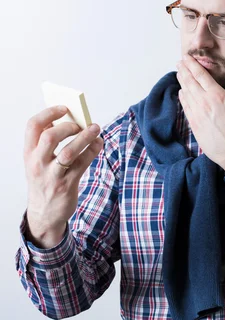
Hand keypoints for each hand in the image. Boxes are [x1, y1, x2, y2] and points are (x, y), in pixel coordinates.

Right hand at [23, 106, 102, 247]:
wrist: (44, 214)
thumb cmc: (45, 180)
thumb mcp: (38, 162)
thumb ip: (47, 143)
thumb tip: (70, 119)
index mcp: (29, 153)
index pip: (33, 126)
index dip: (49, 113)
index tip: (64, 107)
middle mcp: (38, 163)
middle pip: (50, 136)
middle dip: (68, 126)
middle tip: (80, 123)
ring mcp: (52, 175)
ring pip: (69, 151)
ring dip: (85, 137)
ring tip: (96, 128)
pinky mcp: (67, 184)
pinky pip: (83, 163)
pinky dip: (93, 150)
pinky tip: (98, 143)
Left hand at [176, 55, 224, 173]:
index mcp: (217, 95)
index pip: (200, 75)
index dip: (192, 64)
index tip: (187, 57)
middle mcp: (204, 102)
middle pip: (189, 81)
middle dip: (184, 70)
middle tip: (180, 62)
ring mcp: (196, 113)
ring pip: (185, 92)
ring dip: (182, 81)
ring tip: (179, 73)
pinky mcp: (193, 123)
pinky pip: (185, 106)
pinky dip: (182, 96)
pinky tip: (181, 92)